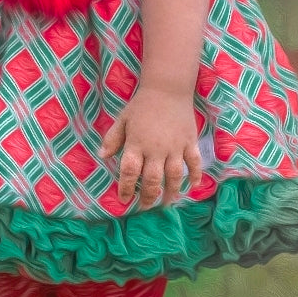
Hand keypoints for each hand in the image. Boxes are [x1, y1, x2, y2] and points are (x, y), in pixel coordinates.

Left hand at [100, 87, 202, 209]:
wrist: (168, 88)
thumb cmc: (142, 105)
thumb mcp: (123, 119)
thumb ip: (113, 139)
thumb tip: (102, 156)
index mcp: (137, 144)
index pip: (130, 172)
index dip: (126, 188)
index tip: (124, 199)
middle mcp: (156, 149)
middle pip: (153, 179)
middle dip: (148, 197)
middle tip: (145, 207)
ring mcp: (175, 147)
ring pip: (175, 176)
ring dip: (171, 192)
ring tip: (166, 204)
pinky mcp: (190, 142)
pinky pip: (194, 162)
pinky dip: (195, 175)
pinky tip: (192, 187)